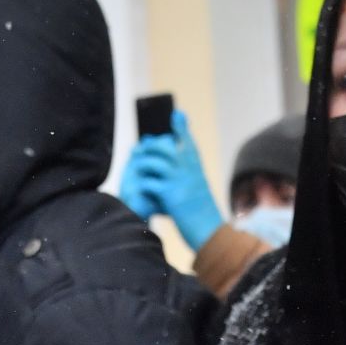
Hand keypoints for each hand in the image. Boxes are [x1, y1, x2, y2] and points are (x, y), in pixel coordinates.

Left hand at [116, 111, 223, 249]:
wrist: (209, 229)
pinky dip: (143, 184)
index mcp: (196, 166)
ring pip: (154, 162)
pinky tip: (140, 188)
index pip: (187, 140)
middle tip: (142, 148)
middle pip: (165, 147)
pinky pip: (149, 182)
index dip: (181, 126)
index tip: (177, 114)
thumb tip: (173, 163)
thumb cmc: (202, 209)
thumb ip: (187, 173)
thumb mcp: (198, 186)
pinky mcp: (169, 195)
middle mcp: (188, 169)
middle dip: (151, 146)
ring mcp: (178, 181)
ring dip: (142, 163)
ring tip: (136, 167)